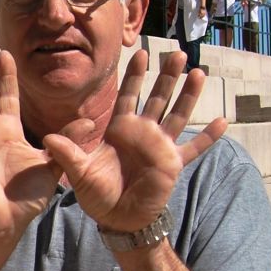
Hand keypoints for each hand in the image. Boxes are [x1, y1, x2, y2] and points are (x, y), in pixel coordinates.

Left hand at [40, 50, 227, 233]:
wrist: (116, 218)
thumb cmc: (96, 194)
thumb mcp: (78, 172)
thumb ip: (68, 153)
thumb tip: (47, 138)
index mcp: (120, 129)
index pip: (128, 95)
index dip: (135, 75)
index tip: (141, 53)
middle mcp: (143, 133)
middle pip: (158, 98)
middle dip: (167, 76)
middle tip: (177, 53)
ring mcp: (160, 147)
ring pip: (178, 115)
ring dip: (189, 95)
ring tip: (199, 73)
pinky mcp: (173, 164)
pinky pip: (193, 148)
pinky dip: (208, 137)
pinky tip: (223, 121)